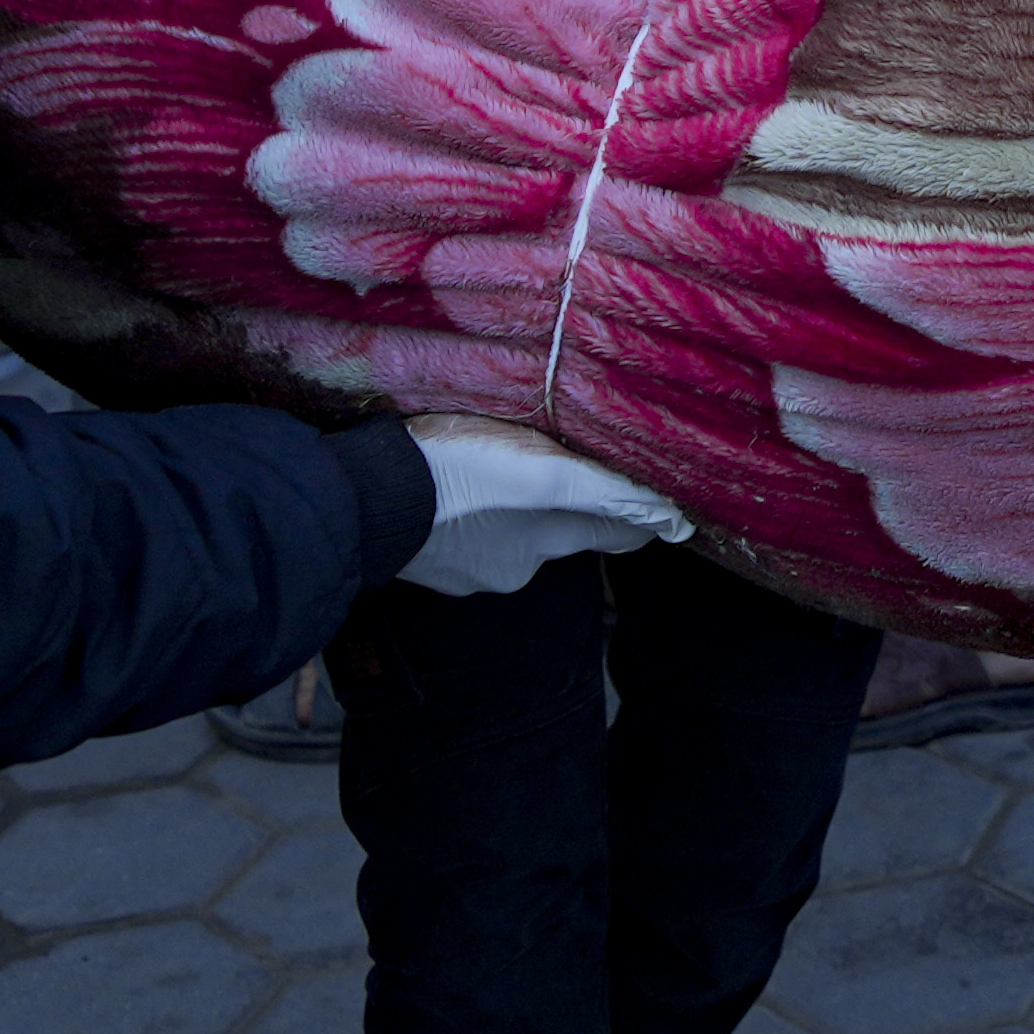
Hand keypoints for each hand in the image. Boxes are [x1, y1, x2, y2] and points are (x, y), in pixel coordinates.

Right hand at [395, 416, 686, 594]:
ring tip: (493, 472)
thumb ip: (602, 491)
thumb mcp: (538, 468)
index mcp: (550, 535)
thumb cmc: (452, 469)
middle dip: (567, 504)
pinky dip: (470, 522)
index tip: (659, 499)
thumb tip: (667, 519)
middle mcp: (521, 564)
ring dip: (512, 512)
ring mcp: (475, 571)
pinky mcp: (437, 569)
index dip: (642, 512)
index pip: (620, 530)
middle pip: (564, 532)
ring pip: (513, 537)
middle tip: (556, 462)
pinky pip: (469, 542)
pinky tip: (453, 495)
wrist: (366, 500)